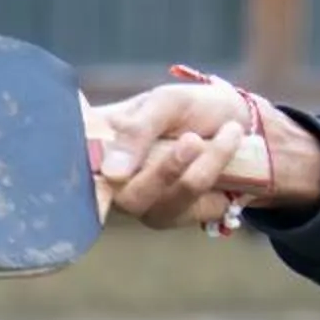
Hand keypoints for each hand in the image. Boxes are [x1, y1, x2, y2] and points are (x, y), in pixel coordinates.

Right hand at [95, 83, 319, 230]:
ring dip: (202, 167)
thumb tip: (112, 174)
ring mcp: (144, 202)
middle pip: (124, 196)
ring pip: (160, 204)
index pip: (73, 167)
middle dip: (165, 169)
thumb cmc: (195, 108)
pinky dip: (215, 175)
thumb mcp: (167, 103)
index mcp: (101, 144)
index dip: (80, 171)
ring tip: (229, 132)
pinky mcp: (175, 216)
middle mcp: (116, 179)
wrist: (246, 123)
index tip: (111, 163)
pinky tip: (230, 150)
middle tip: (193, 139)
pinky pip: (191, 209)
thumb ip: (137, 130)